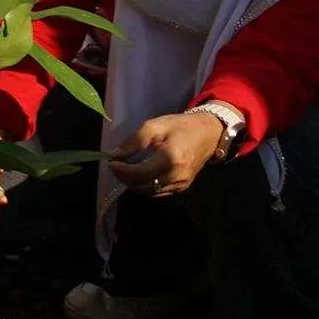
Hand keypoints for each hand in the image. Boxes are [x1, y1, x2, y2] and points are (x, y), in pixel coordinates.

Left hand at [109, 111, 224, 197]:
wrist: (209, 133)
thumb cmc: (180, 126)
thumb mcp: (154, 126)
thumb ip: (134, 142)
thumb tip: (115, 154)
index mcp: (170, 158)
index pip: (139, 172)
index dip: (122, 170)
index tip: (110, 162)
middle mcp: (177, 175)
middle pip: (143, 186)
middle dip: (125, 178)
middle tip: (115, 167)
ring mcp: (181, 184)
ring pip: (150, 192)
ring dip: (134, 184)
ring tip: (125, 170)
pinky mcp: (183, 187)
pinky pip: (159, 192)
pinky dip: (146, 186)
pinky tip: (139, 175)